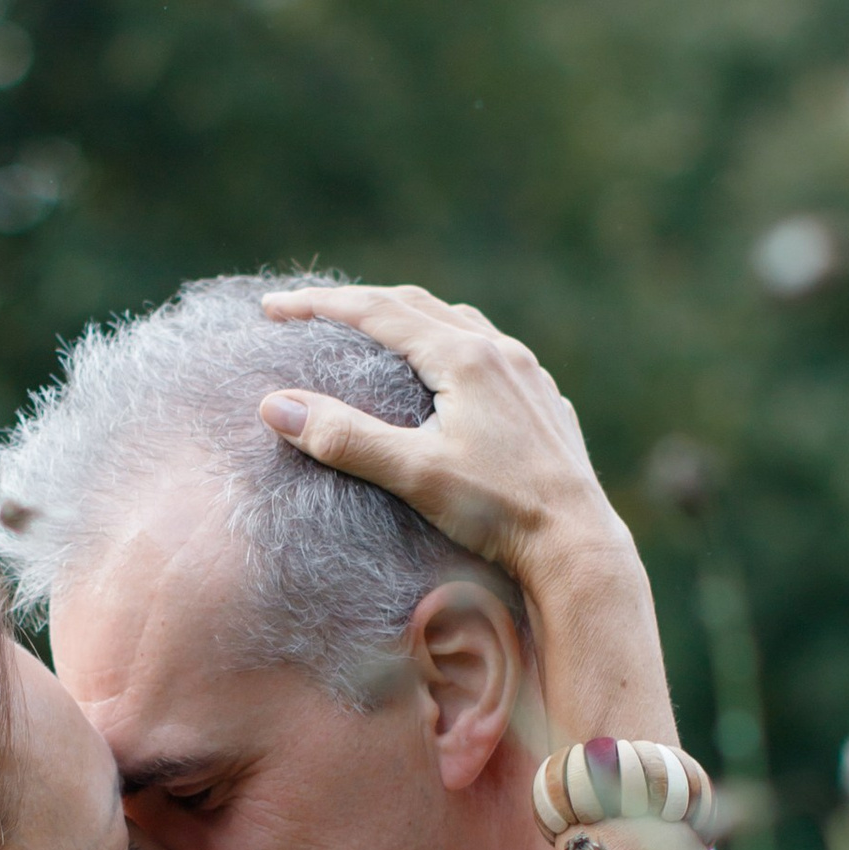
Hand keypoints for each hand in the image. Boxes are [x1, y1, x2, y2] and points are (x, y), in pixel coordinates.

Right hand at [257, 283, 618, 593]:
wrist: (578, 545)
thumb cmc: (499, 511)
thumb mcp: (413, 474)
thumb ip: (344, 437)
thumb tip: (275, 405)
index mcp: (466, 357)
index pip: (377, 312)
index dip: (319, 305)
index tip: (271, 308)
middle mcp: (501, 352)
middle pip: (416, 305)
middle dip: (357, 304)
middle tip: (308, 312)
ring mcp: (528, 374)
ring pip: (457, 322)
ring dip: (407, 318)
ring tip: (371, 330)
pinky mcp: (543, 400)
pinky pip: (488, 351)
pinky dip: (448, 344)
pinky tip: (444, 370)